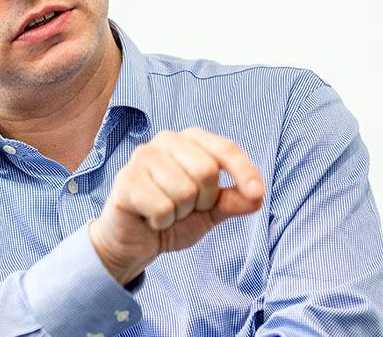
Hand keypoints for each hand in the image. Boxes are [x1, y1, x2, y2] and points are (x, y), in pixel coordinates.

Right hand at [88, 127, 264, 284]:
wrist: (136, 241)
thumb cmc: (174, 217)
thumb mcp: (211, 212)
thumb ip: (234, 201)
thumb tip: (257, 196)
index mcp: (191, 140)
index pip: (226, 149)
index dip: (245, 171)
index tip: (257, 193)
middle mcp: (166, 140)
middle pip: (206, 170)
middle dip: (203, 201)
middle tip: (186, 208)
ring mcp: (143, 157)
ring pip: (183, 192)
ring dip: (179, 214)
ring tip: (167, 212)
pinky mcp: (125, 180)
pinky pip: (161, 207)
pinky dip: (161, 222)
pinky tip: (150, 219)